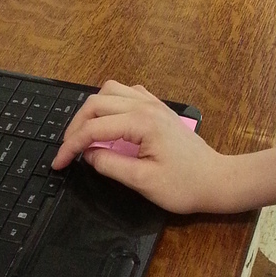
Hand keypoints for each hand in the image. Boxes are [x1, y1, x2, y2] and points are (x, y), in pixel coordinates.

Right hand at [50, 80, 240, 213]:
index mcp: (140, 123)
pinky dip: (110, 104)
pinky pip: (126, 93)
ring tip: (84, 134)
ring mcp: (152, 103)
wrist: (217, 180)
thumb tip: (87, 155)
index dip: (71, 146)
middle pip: (96, 103)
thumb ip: (110, 165)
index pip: (93, 128)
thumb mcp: (143, 182)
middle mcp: (145, 105)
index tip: (58, 164)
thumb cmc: (184, 185)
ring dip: (91, 110)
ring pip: (109, 91)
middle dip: (75, 126)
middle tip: (67, 151)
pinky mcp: (157, 108)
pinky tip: (108, 122)